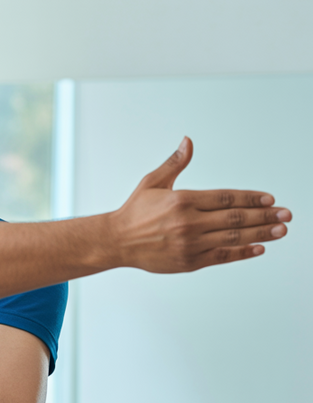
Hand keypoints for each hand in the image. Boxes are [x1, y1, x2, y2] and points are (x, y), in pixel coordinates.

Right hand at [110, 137, 290, 271]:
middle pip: (235, 218)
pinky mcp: (189, 261)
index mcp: (182, 200)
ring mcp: (190, 244)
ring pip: (233, 238)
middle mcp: (188, 223)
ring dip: (261, 234)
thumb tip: (188, 141)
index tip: (270, 199)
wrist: (116, 241)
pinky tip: (259, 248)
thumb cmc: (134, 212)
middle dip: (264, 216)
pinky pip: (222, 257)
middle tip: (286, 214)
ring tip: (280, 230)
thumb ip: (175, 163)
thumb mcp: (152, 182)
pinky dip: (243, 253)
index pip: (226, 198)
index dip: (251, 198)